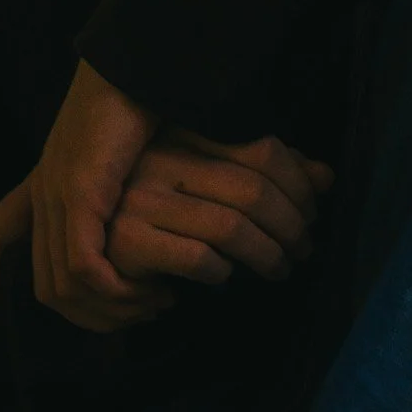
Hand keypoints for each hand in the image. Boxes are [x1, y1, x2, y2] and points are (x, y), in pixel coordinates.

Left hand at [0, 59, 162, 333]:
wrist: (140, 61)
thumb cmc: (145, 102)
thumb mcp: (126, 155)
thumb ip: (122, 187)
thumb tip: (144, 224)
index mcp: (48, 177)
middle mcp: (45, 190)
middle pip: (46, 286)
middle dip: (92, 318)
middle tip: (141, 317)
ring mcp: (59, 192)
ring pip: (63, 286)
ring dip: (110, 309)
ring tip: (153, 305)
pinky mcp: (82, 192)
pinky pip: (83, 266)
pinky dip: (112, 291)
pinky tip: (145, 291)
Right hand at [106, 131, 334, 286]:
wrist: (85, 241)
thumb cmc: (156, 210)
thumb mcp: (211, 181)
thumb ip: (265, 174)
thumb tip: (326, 178)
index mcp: (183, 134)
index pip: (261, 151)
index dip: (298, 185)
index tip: (313, 212)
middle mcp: (161, 159)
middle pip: (254, 190)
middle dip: (290, 227)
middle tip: (303, 250)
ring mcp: (141, 199)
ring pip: (231, 227)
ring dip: (267, 256)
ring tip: (278, 269)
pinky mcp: (127, 241)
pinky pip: (198, 259)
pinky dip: (221, 273)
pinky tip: (223, 277)